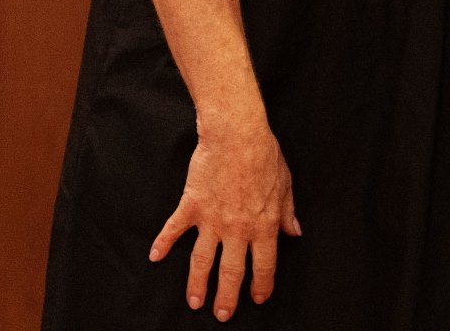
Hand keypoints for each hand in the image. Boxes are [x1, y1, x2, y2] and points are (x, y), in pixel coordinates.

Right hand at [149, 122, 301, 319]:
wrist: (237, 135)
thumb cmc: (265, 156)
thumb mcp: (285, 185)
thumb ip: (287, 213)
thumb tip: (294, 232)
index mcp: (264, 224)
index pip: (264, 264)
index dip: (262, 284)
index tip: (257, 298)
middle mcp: (237, 229)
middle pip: (231, 271)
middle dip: (227, 297)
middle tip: (222, 315)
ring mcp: (211, 220)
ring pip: (202, 261)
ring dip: (197, 285)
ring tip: (194, 302)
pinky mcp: (191, 207)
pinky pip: (173, 230)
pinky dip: (163, 244)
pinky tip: (155, 257)